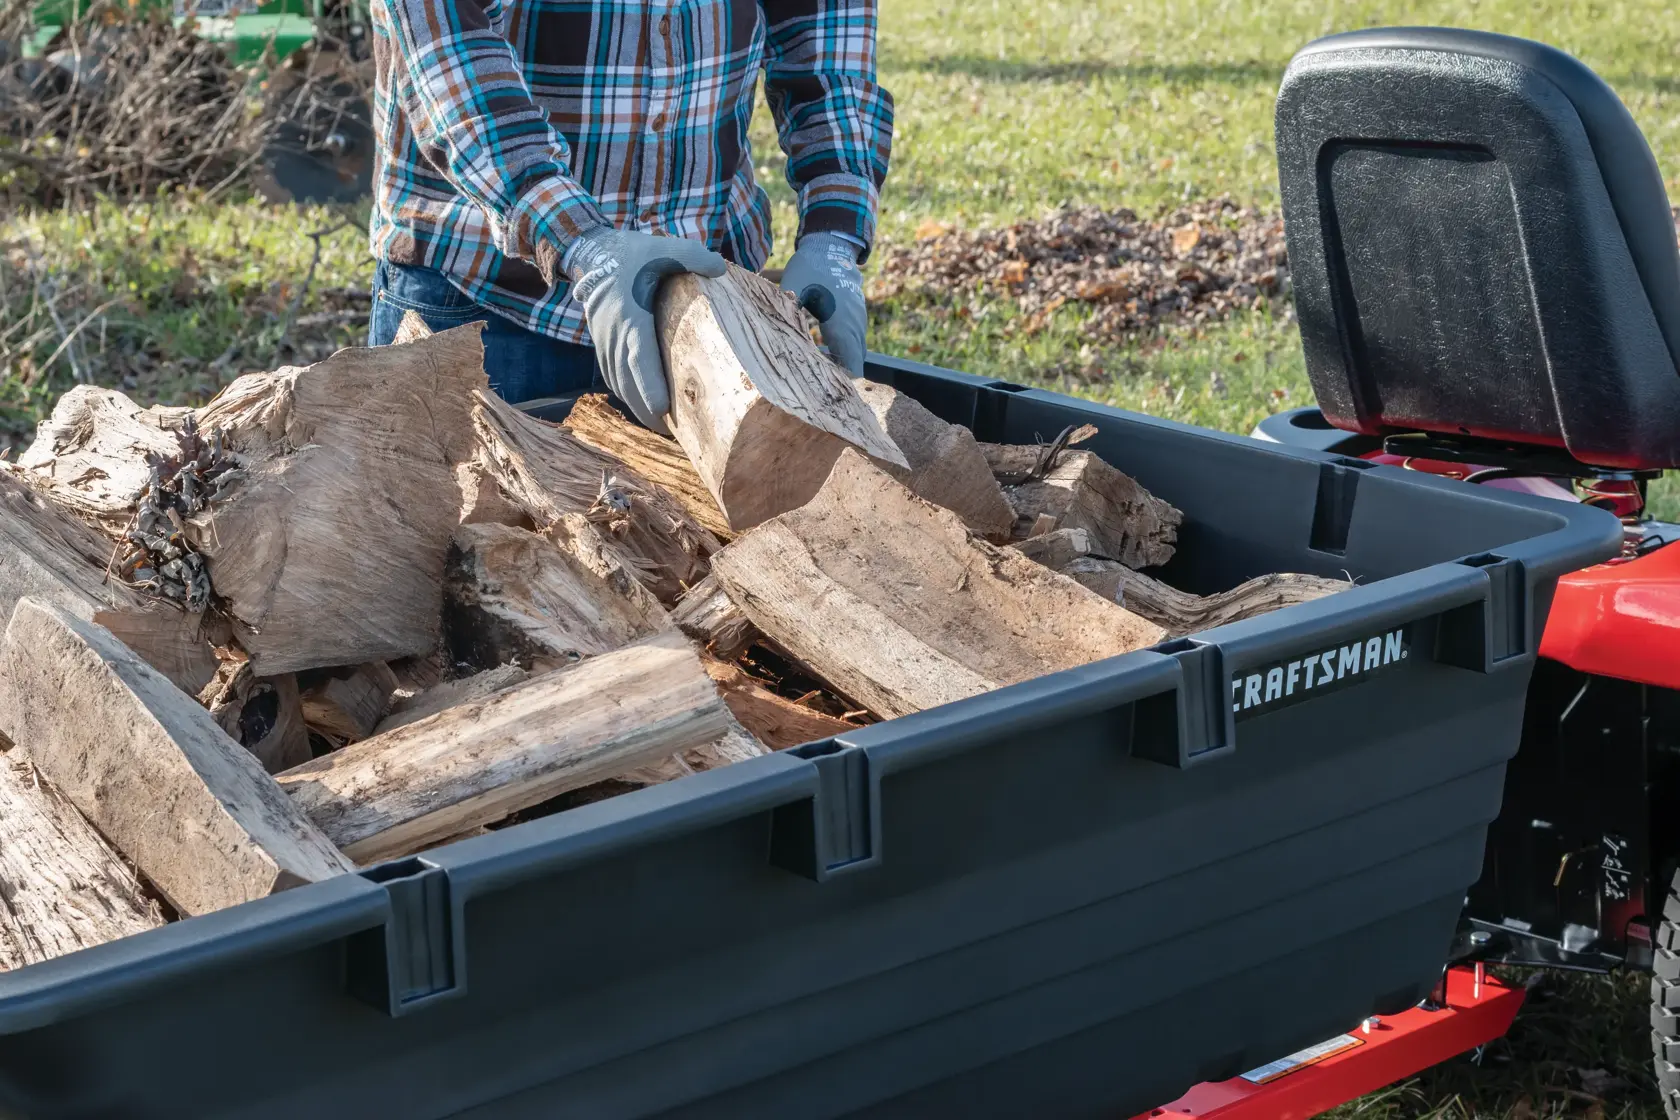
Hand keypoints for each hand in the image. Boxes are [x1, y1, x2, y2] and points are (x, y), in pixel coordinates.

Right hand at [564, 228, 727, 433]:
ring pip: (618, 383)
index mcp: (630, 315)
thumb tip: (721, 267)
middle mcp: (613, 334)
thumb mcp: (661, 247)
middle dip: (645, 410)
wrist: (591, 252)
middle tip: (671, 433)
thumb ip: (691, 255)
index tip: (660, 409)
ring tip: (662, 426)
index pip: (638, 357)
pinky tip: (643, 406)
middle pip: (627, 381)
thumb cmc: (631, 253)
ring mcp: (604, 341)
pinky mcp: (601, 344)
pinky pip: (612, 376)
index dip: (648, 385)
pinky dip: (626, 393)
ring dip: (636, 406)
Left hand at [779, 232, 866, 375]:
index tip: (821, 387)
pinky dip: (844, 350)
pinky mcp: (857, 316)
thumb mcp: (793, 289)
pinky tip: (824, 350)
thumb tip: (774, 339)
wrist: (830, 245)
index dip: (840, 381)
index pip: (852, 366)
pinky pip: (855, 340)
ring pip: (856, 352)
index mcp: (841, 323)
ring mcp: (859, 320)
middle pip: (855, 363)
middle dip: (839, 375)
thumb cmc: (810, 267)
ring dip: (842, 362)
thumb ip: (786, 314)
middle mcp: (855, 325)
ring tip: (818, 369)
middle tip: (816, 383)